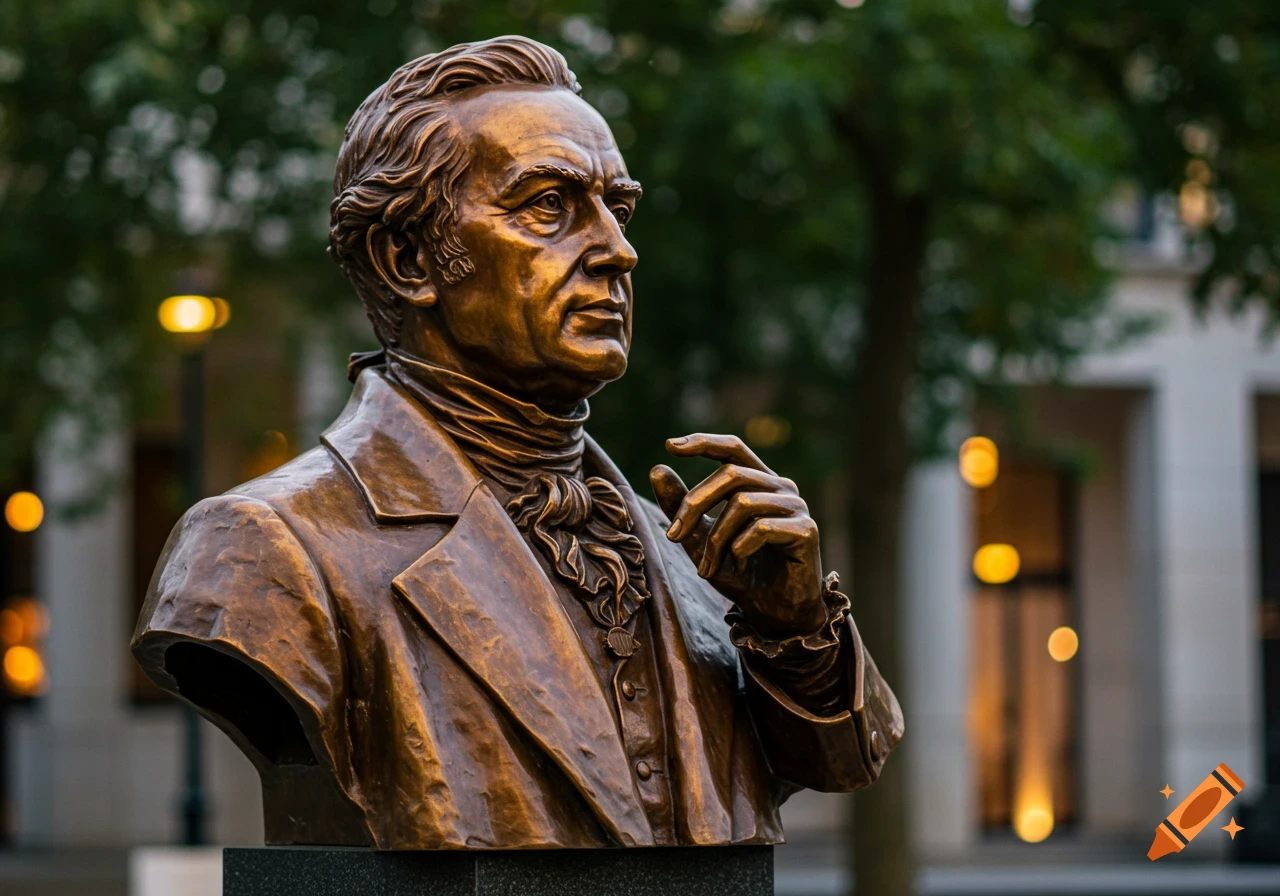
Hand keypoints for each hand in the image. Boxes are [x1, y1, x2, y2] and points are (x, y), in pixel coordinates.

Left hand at [649, 433, 826, 638]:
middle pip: (731, 474)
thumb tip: (657, 469)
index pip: (733, 448)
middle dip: (694, 503)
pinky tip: (739, 566)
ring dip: (717, 539)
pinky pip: (762, 528)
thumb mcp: (701, 538)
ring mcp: (796, 506)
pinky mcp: (806, 530)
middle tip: (673, 536)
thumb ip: (681, 507)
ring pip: (743, 502)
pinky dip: (740, 550)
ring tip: (710, 566)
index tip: (670, 446)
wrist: (773, 611)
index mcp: (759, 481)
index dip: (704, 442)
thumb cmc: (740, 571)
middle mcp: (781, 487)